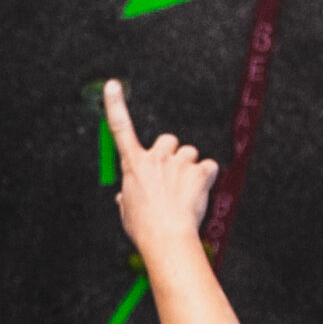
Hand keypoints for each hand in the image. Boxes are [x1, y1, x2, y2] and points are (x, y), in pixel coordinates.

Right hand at [103, 79, 219, 258]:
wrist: (166, 237)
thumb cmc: (145, 227)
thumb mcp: (128, 210)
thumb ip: (128, 196)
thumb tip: (125, 197)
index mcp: (133, 165)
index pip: (120, 128)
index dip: (115, 105)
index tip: (113, 86)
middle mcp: (155, 158)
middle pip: (168, 140)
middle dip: (172, 154)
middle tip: (173, 175)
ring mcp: (178, 163)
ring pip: (190, 153)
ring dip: (190, 167)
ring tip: (186, 190)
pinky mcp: (198, 171)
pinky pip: (209, 166)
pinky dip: (207, 177)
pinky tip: (200, 192)